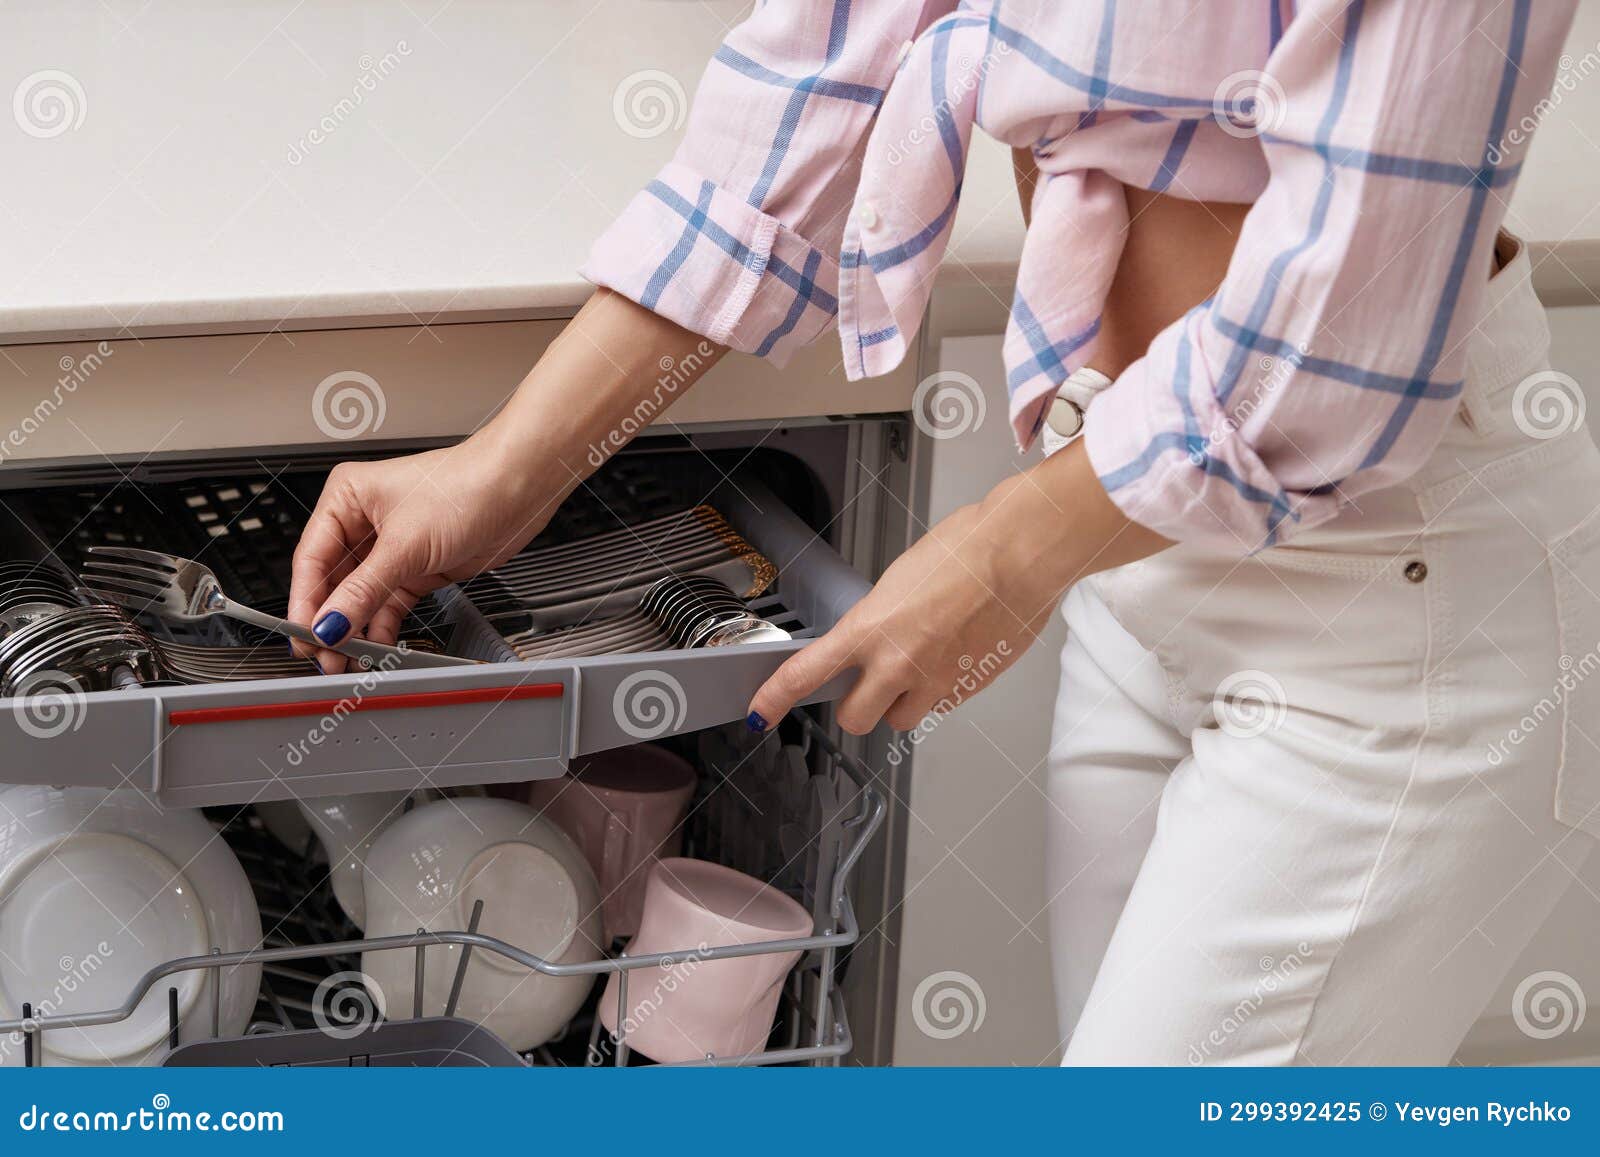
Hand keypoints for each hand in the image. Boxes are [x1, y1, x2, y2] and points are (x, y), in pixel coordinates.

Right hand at [288, 288, 724, 671]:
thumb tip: (330, 624)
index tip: (303, 636)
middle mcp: (366, 521)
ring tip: (345, 659)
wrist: (520, 486)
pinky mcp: (419, 565)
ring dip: (354, 626)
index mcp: (347, 498)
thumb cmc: (468, 487)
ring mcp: (393, 545)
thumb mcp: (405, 546)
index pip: (311, 559)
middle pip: (334, 581)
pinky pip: (389, 601)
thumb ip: (363, 591)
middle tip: (321, 656)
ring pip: (361, 595)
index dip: (305, 601)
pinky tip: (375, 645)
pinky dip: (382, 623)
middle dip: (329, 620)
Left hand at [746, 503, 1050, 734]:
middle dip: (857, 706)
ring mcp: (936, 682)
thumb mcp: (900, 580)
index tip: (760, 712)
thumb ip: (879, 620)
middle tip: (866, 685)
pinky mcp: (970, 689)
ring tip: (919, 666)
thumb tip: (876, 640)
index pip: (808, 674)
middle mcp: (899, 663)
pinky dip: (941, 690)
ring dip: (902, 704)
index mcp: (871, 628)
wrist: (1022, 554)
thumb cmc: (968, 551)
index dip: (776, 698)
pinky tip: (954, 656)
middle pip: (856, 719)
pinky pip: (942, 705)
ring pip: (901, 720)